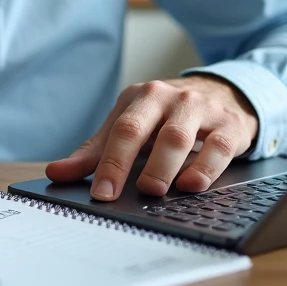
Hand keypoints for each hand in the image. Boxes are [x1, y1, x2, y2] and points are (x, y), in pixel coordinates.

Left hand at [45, 75, 257, 198]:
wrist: (224, 93)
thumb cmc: (168, 116)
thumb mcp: (132, 125)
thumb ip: (95, 151)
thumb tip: (57, 172)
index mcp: (140, 97)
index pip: (120, 130)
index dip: (108, 163)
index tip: (101, 193)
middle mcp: (169, 98)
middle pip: (146, 130)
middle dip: (130, 163)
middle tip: (125, 192)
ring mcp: (200, 109)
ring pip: (179, 137)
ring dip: (165, 167)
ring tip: (154, 191)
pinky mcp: (229, 124)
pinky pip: (218, 146)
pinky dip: (205, 168)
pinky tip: (193, 185)